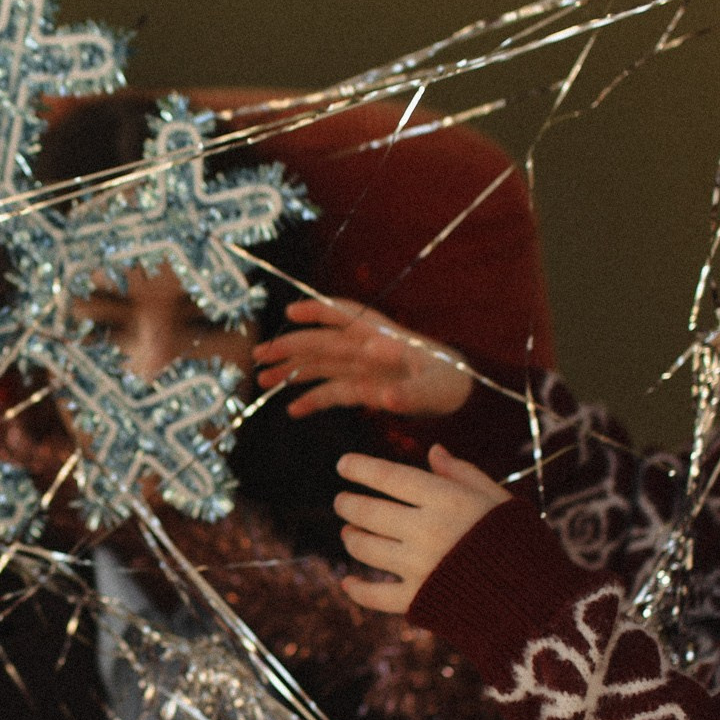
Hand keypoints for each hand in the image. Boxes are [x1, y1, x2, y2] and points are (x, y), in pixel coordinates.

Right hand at [252, 296, 473, 418]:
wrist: (461, 394)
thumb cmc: (450, 382)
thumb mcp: (434, 388)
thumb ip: (408, 393)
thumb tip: (383, 396)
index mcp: (382, 337)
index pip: (345, 315)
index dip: (318, 310)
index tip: (290, 310)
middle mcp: (366, 348)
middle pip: (321, 342)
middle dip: (289, 346)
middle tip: (258, 355)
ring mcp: (361, 369)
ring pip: (319, 366)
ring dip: (291, 371)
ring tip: (262, 381)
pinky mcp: (362, 389)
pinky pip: (331, 392)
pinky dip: (312, 399)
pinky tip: (292, 410)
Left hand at [335, 447, 511, 613]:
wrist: (538, 604)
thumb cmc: (521, 544)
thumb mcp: (499, 500)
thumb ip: (463, 474)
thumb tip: (433, 451)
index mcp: (447, 500)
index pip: (390, 476)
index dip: (361, 468)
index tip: (343, 464)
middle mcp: (426, 530)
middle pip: (369, 512)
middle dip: (348, 505)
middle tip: (342, 502)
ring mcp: (418, 567)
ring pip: (365, 548)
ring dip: (351, 539)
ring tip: (348, 533)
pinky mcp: (417, 601)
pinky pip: (374, 595)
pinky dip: (356, 589)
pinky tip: (347, 582)